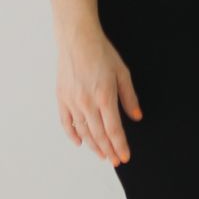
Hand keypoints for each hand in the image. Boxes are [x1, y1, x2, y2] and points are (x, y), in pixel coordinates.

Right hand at [56, 32, 142, 163]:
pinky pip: (66, 122)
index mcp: (105, 96)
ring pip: (83, 131)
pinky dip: (73, 134)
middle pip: (99, 135)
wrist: (77, 38)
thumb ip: (129, 97)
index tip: (124, 157)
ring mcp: (72, 101)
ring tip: (102, 154)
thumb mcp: (122, 73)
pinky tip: (80, 142)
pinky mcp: (62, 97)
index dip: (120, 145)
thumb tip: (136, 117)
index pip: (114, 130)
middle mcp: (87, 102)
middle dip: (108, 150)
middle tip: (114, 160)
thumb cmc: (101, 52)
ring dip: (93, 145)